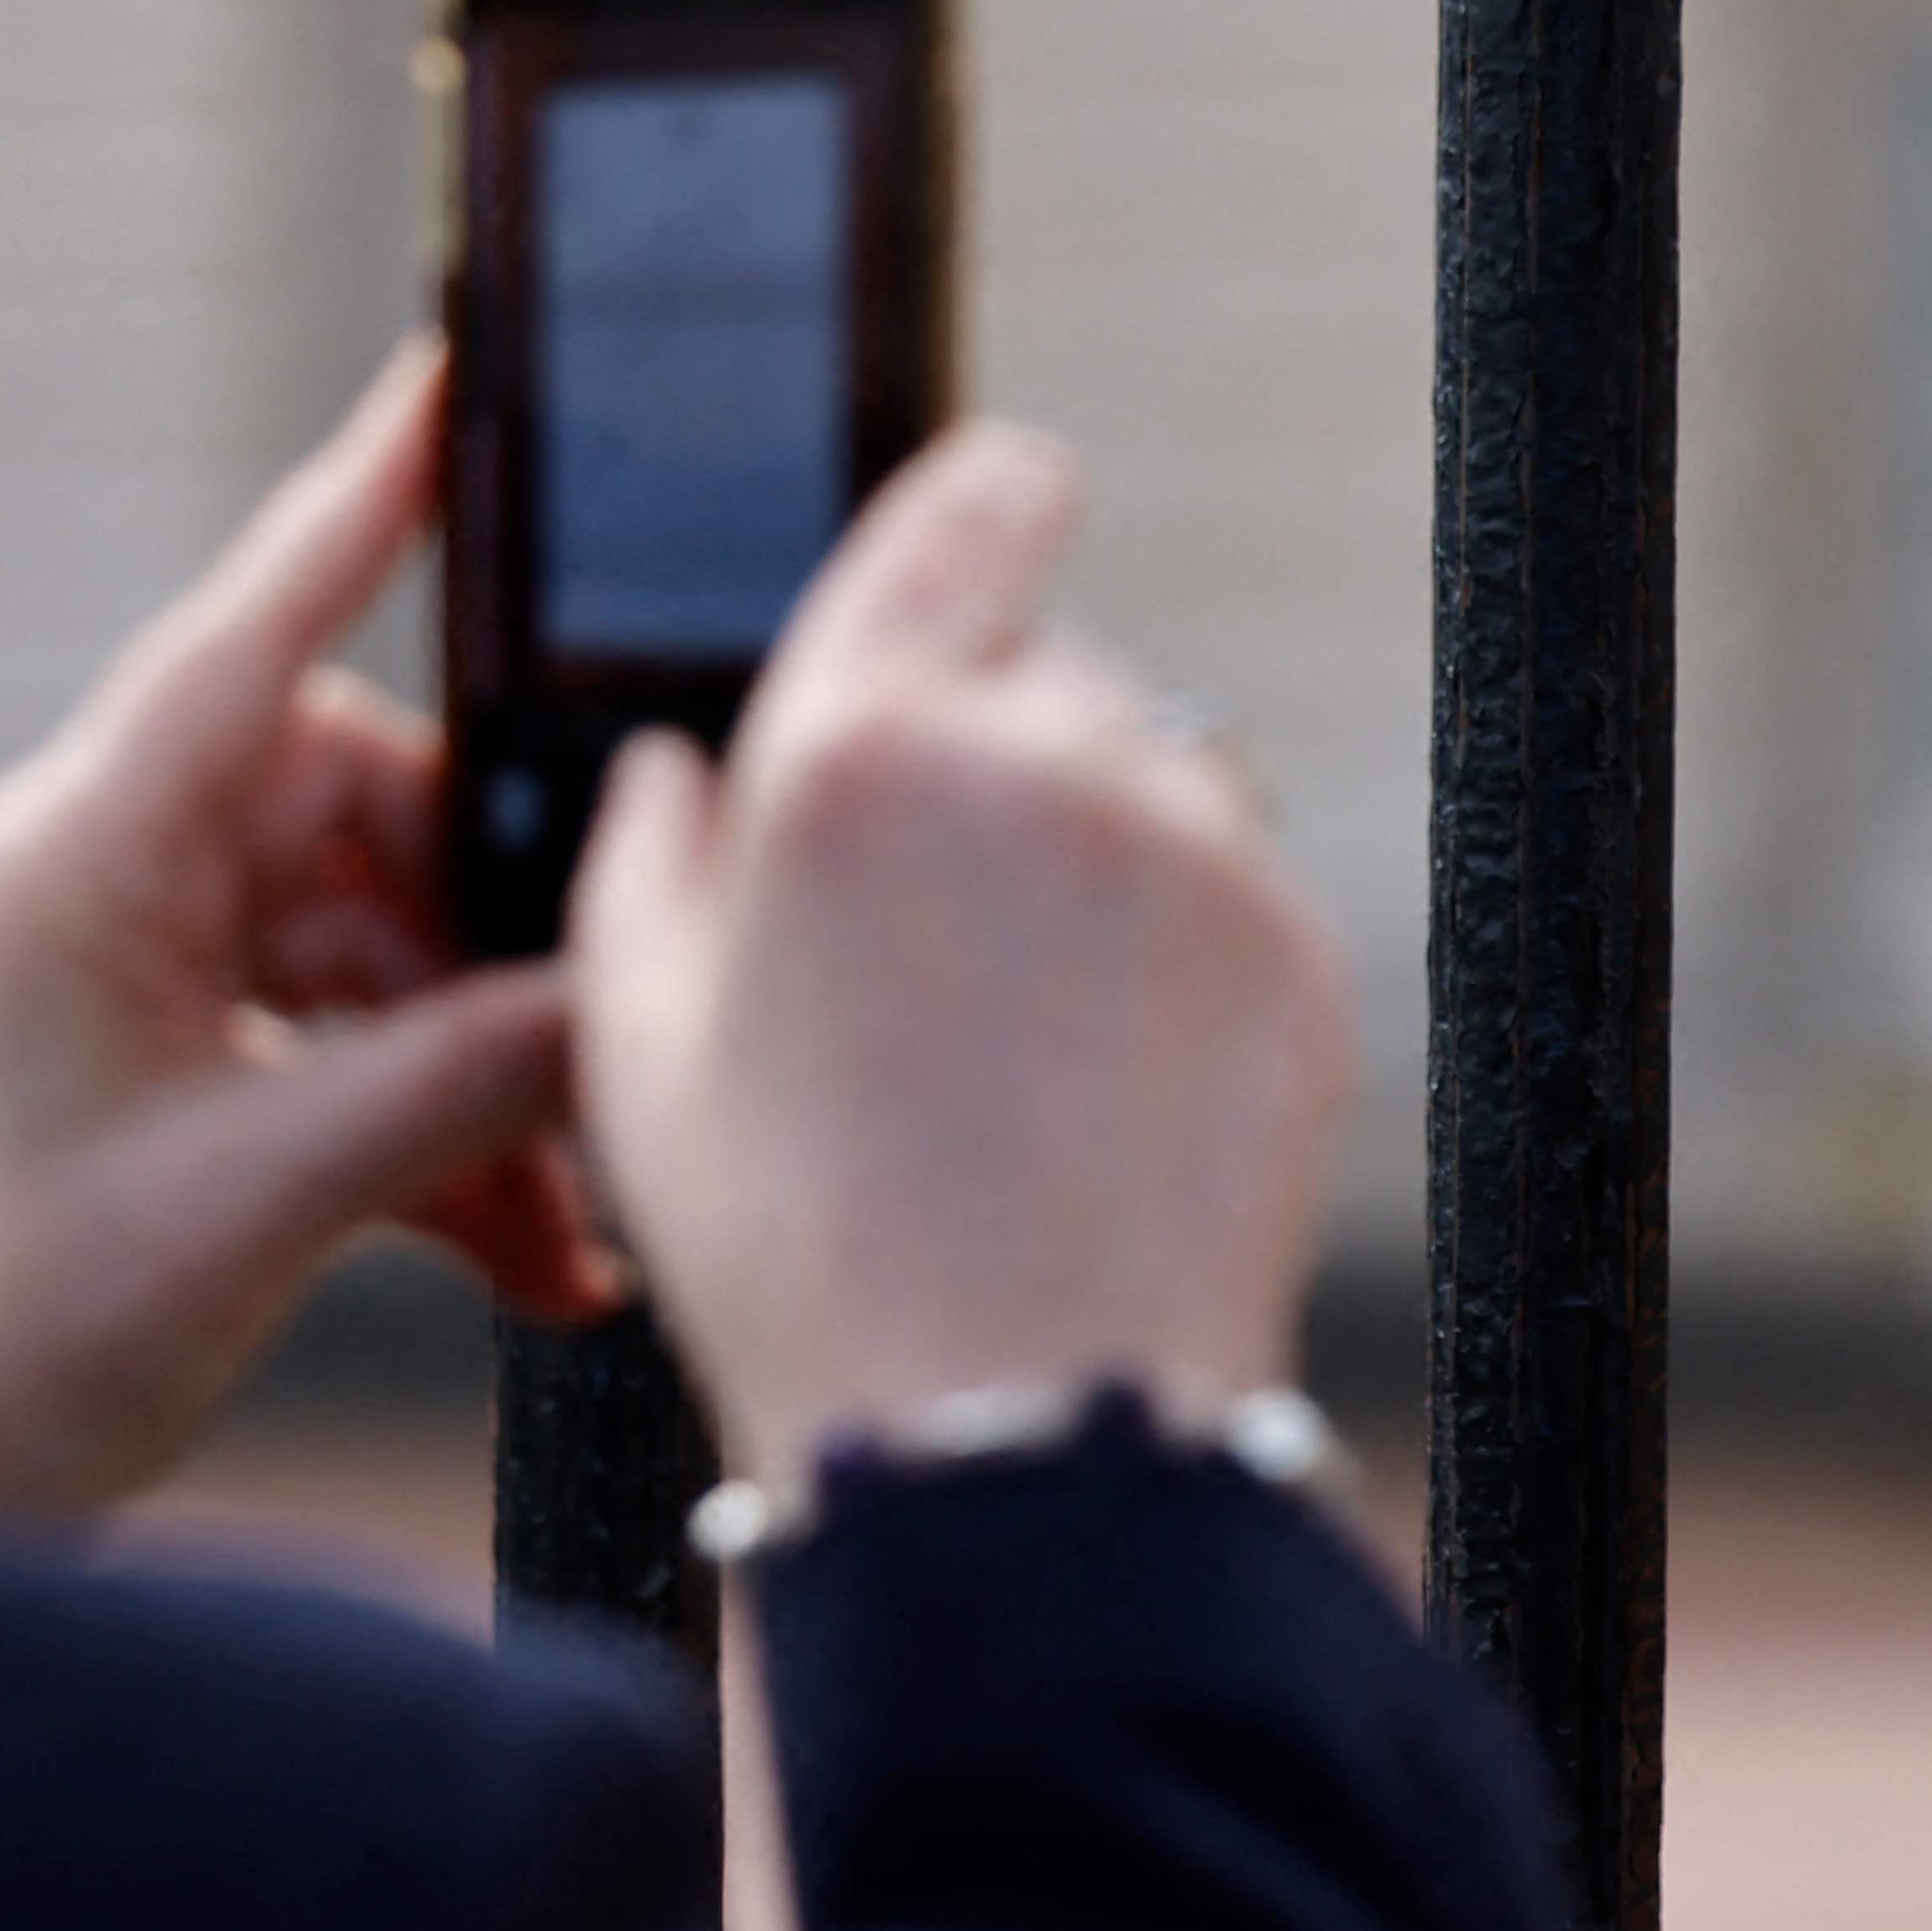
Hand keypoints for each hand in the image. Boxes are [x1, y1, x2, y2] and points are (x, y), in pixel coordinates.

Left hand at [0, 351, 618, 1522]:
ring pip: (368, 949)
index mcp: (72, 862)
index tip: (455, 375)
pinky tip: (525, 1259)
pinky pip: (333, 1045)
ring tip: (568, 1222)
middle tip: (602, 1053)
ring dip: (477, 1076)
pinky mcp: (148, 1067)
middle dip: (490, 943)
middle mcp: (90, 883)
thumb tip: (628, 992)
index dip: (362, 501)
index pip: (248, 633)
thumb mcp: (264, 1203)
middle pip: (357, 816)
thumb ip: (462, 1081)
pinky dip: (428, 1136)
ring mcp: (117, 973)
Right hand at [569, 426, 1347, 1481]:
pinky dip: (1176, 960)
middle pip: (1044, 673)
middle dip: (993, 761)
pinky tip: (1099, 1088)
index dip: (993, 503)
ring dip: (1093, 858)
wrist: (1019, 1432)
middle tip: (928, 941)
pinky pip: (1229, 897)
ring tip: (1013, 1040)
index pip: (981, 498)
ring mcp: (1189, 852)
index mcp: (857, 743)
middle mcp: (1042, 757)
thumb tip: (673, 774)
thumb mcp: (641, 1049)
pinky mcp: (1291, 951)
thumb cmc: (800, 1247)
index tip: (996, 526)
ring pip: (1148, 782)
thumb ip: (644, 862)